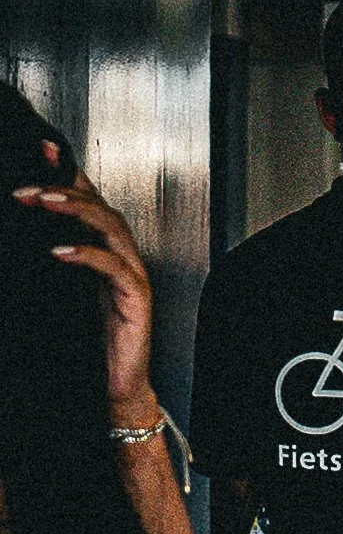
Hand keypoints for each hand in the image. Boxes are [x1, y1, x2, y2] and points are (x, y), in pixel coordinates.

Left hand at [15, 148, 157, 412]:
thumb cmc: (91, 343)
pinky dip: (87, 255)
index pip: (89, 199)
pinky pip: (114, 267)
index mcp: (105, 250)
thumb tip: (16, 233)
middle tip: (29, 185)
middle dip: (65, 188)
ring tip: (44, 201)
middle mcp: (122, 256)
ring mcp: (132, 276)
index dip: (68, 171)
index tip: (42, 148)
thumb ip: (48, 260)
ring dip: (76, 210)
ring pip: (111, 227)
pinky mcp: (136, 299)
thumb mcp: (60, 292)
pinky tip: (60, 252)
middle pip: (100, 206)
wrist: (115, 385)